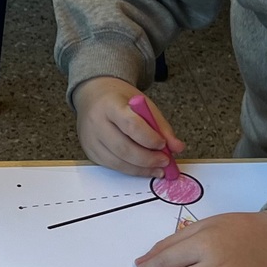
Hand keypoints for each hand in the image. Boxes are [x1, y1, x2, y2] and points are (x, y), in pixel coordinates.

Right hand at [72, 76, 186, 176]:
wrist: (93, 96)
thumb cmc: (120, 100)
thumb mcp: (143, 104)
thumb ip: (160, 126)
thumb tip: (177, 147)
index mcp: (110, 105)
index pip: (131, 125)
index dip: (149, 138)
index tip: (163, 144)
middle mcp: (96, 123)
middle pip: (123, 148)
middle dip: (147, 159)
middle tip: (165, 161)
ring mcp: (91, 139)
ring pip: (117, 162)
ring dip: (141, 169)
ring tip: (158, 168)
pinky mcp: (90, 152)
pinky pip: (112, 166)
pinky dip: (131, 170)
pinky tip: (144, 168)